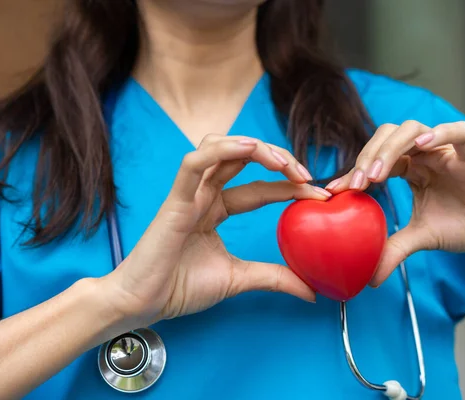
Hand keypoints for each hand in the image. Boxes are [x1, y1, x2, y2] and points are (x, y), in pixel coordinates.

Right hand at [103, 134, 327, 329]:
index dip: (290, 188)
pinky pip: (194, 163)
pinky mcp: (175, 200)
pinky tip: (249, 148)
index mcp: (217, 209)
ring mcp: (189, 194)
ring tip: (284, 163)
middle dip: (278, 160)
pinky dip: (221, 150)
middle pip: (244, 158)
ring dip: (255, 148)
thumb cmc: (181, 287)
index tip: (320, 197)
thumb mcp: (240, 279)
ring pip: (220, 148)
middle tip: (306, 177)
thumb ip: (274, 277)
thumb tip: (312, 291)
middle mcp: (204, 194)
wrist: (144, 304)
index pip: (260, 189)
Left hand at [326, 121, 464, 286]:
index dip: (354, 170)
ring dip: (391, 148)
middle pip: (388, 137)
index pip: (375, 158)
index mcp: (409, 169)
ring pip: (414, 129)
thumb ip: (394, 250)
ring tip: (379, 173)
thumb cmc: (462, 226)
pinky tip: (424, 144)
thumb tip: (370, 279)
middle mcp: (424, 155)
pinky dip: (441, 133)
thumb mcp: (421, 238)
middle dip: (368, 156)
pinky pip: (460, 132)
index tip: (335, 190)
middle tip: (358, 183)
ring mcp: (447, 151)